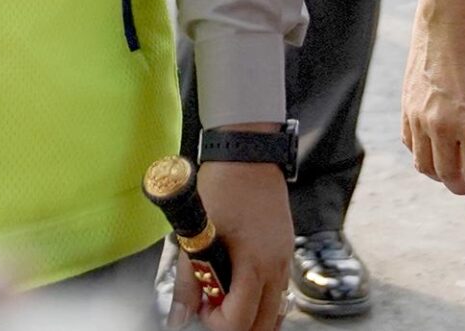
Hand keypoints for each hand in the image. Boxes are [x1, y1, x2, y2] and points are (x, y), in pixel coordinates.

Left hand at [185, 160, 289, 330]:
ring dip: (250, 313)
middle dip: (235, 324)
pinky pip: (280, 290)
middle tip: (212, 307)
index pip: (239, 321)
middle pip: (263, 324)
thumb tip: (179, 317)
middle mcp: (277, 266)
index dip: (215, 323)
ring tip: (224, 294)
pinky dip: (262, 298)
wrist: (247, 152)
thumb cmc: (225, 185)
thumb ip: (188, 283)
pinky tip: (240, 282)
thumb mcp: (197, 235)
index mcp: (255, 265)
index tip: (200, 308)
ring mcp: (285, 258)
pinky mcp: (286, 249)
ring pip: (275, 310)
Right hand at [401, 8, 464, 223]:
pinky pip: (410, 145)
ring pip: (424, 165)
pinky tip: (435, 148)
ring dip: (440, 174)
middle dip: (461, 187)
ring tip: (453, 170)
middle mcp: (442, 126)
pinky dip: (422, 154)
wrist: (450, 24)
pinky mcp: (406, 108)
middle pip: (448, 175)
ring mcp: (420, 118)